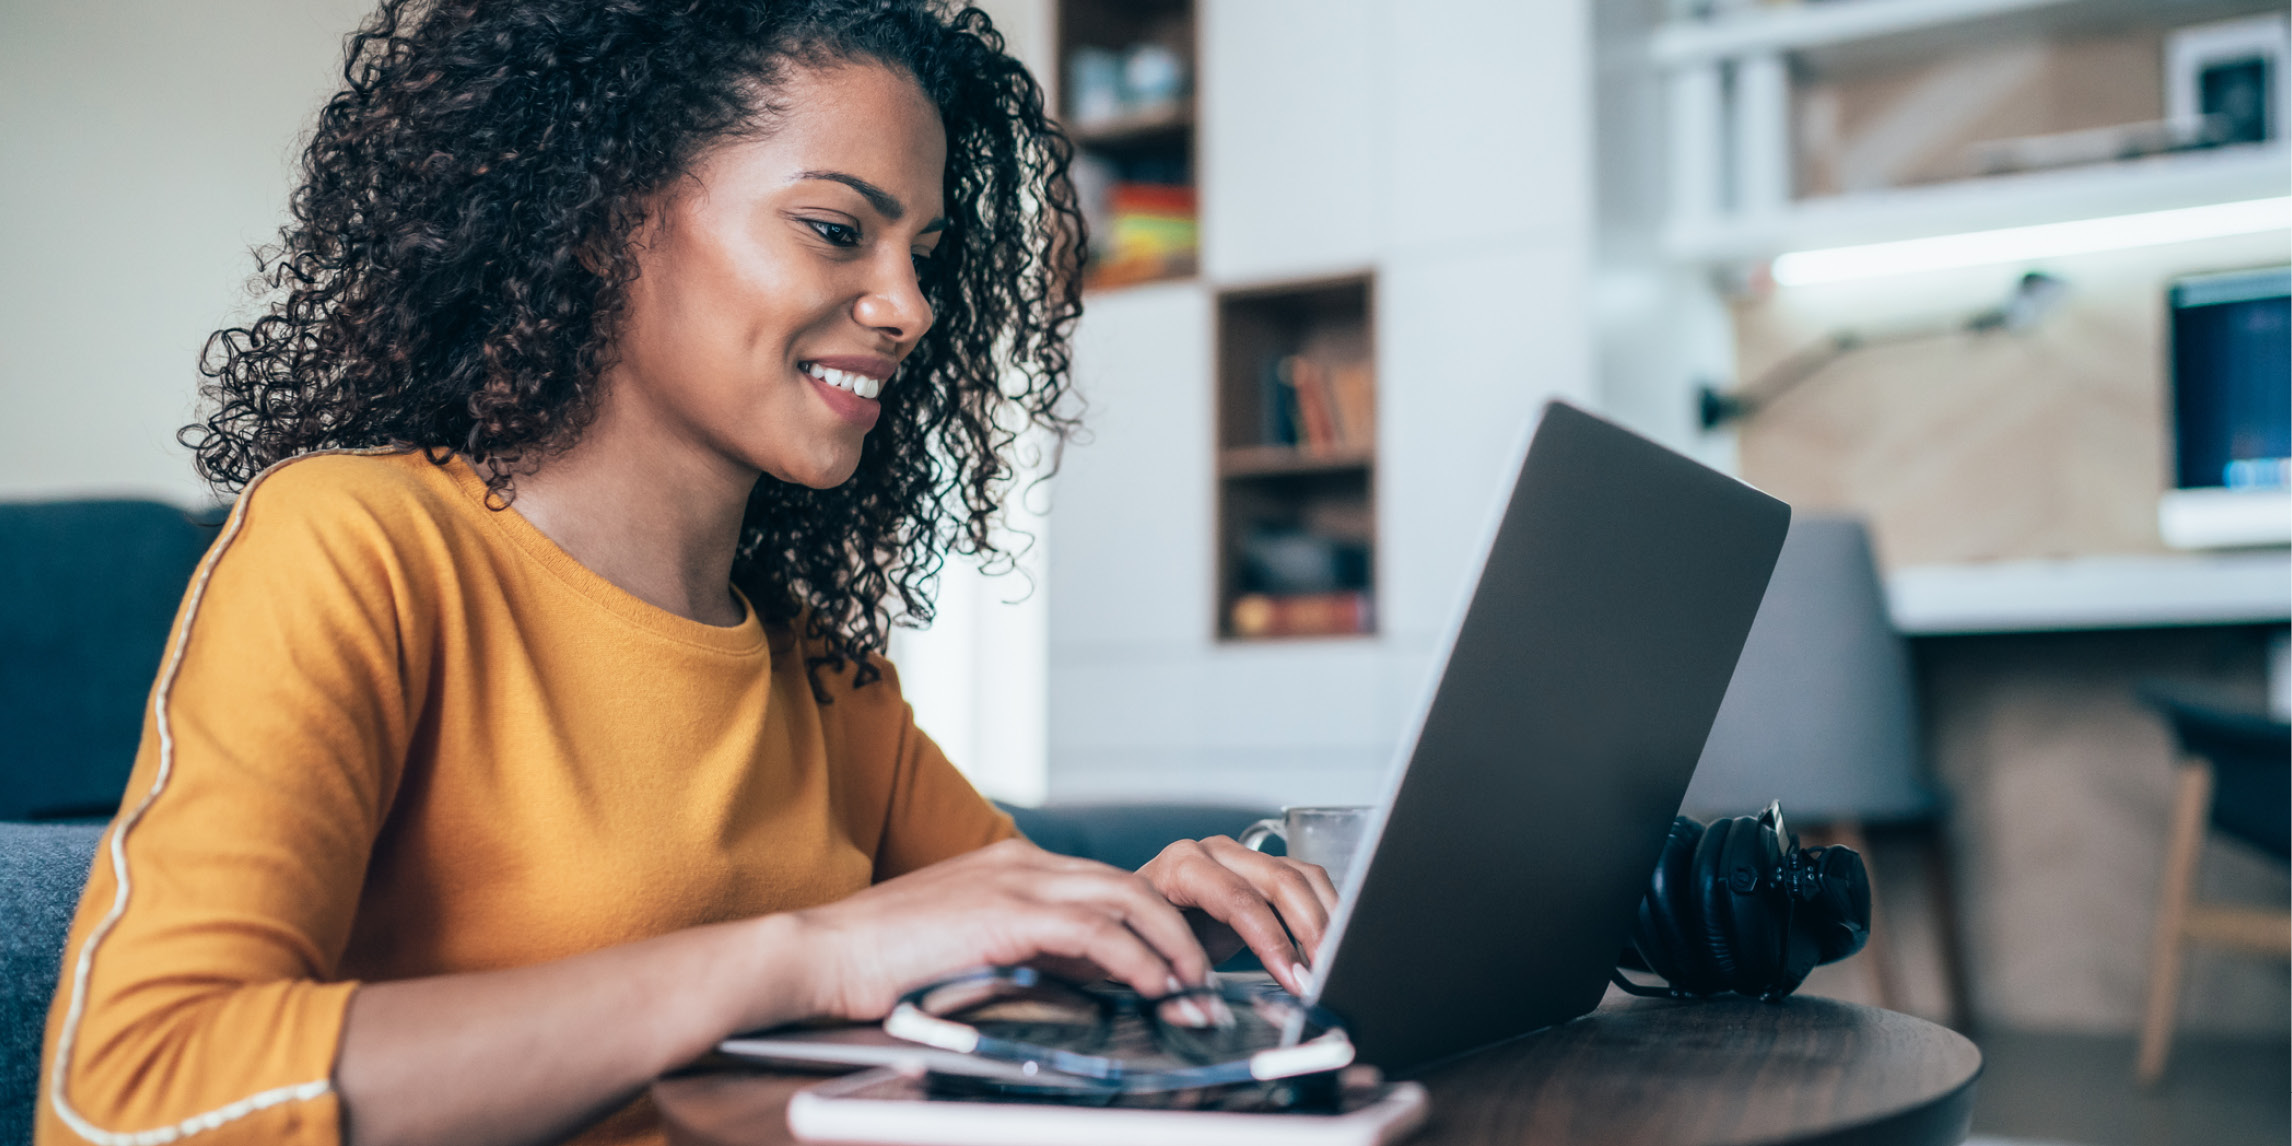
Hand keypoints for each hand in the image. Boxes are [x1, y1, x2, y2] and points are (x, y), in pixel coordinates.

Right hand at [789, 838, 1212, 1020]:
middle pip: (1133, 886)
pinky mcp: (1007, 914)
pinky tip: (1156, 987)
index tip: (1184, 965)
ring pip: (1128, 901)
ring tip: (1197, 992)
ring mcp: (1016, 882)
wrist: (820, 952)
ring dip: (1174, 950)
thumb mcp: (966, 942)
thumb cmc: (882, 959)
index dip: (1155, 923)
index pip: (1108, 884)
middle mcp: (1023, 863)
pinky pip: (1097, 933)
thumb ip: (1019, 947)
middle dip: (1181, 934)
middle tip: (1208, 981)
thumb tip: (1071, 980)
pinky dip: (1137, 960)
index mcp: (1014, 866)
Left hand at [1136, 836, 1338, 995]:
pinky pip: (1308, 882)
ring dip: (1326, 921)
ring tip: (1333, 963)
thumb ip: (1179, 976)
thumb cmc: (1139, 936)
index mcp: (1181, 866)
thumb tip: (1205, 1011)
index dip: (1271, 940)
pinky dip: (1326, 913)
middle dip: (1310, 932)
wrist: (1134, 919)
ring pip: (1302, 877)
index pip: (1238, 898)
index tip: (1292, 979)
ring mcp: (1243, 857)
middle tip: (1323, 974)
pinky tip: (1330, 946)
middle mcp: (1215, 853)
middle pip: (1280, 881)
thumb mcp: (1149, 955)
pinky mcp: (1263, 870)